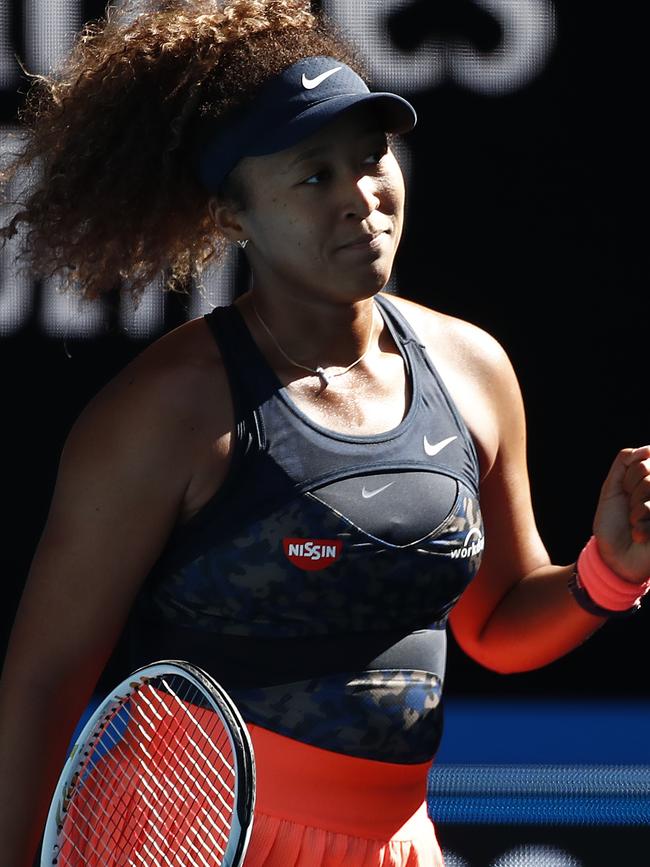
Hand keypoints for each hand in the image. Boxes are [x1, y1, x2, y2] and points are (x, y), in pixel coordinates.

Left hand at [592, 445, 649, 582]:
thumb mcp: (612, 489)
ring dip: (637, 510)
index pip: (645, 459)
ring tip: (636, 523)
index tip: (625, 493)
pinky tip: (641, 536)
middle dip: (633, 493)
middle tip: (631, 511)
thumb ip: (625, 463)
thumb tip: (647, 449)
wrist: (613, 558)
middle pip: (647, 474)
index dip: (630, 477)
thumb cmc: (613, 524)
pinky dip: (642, 526)